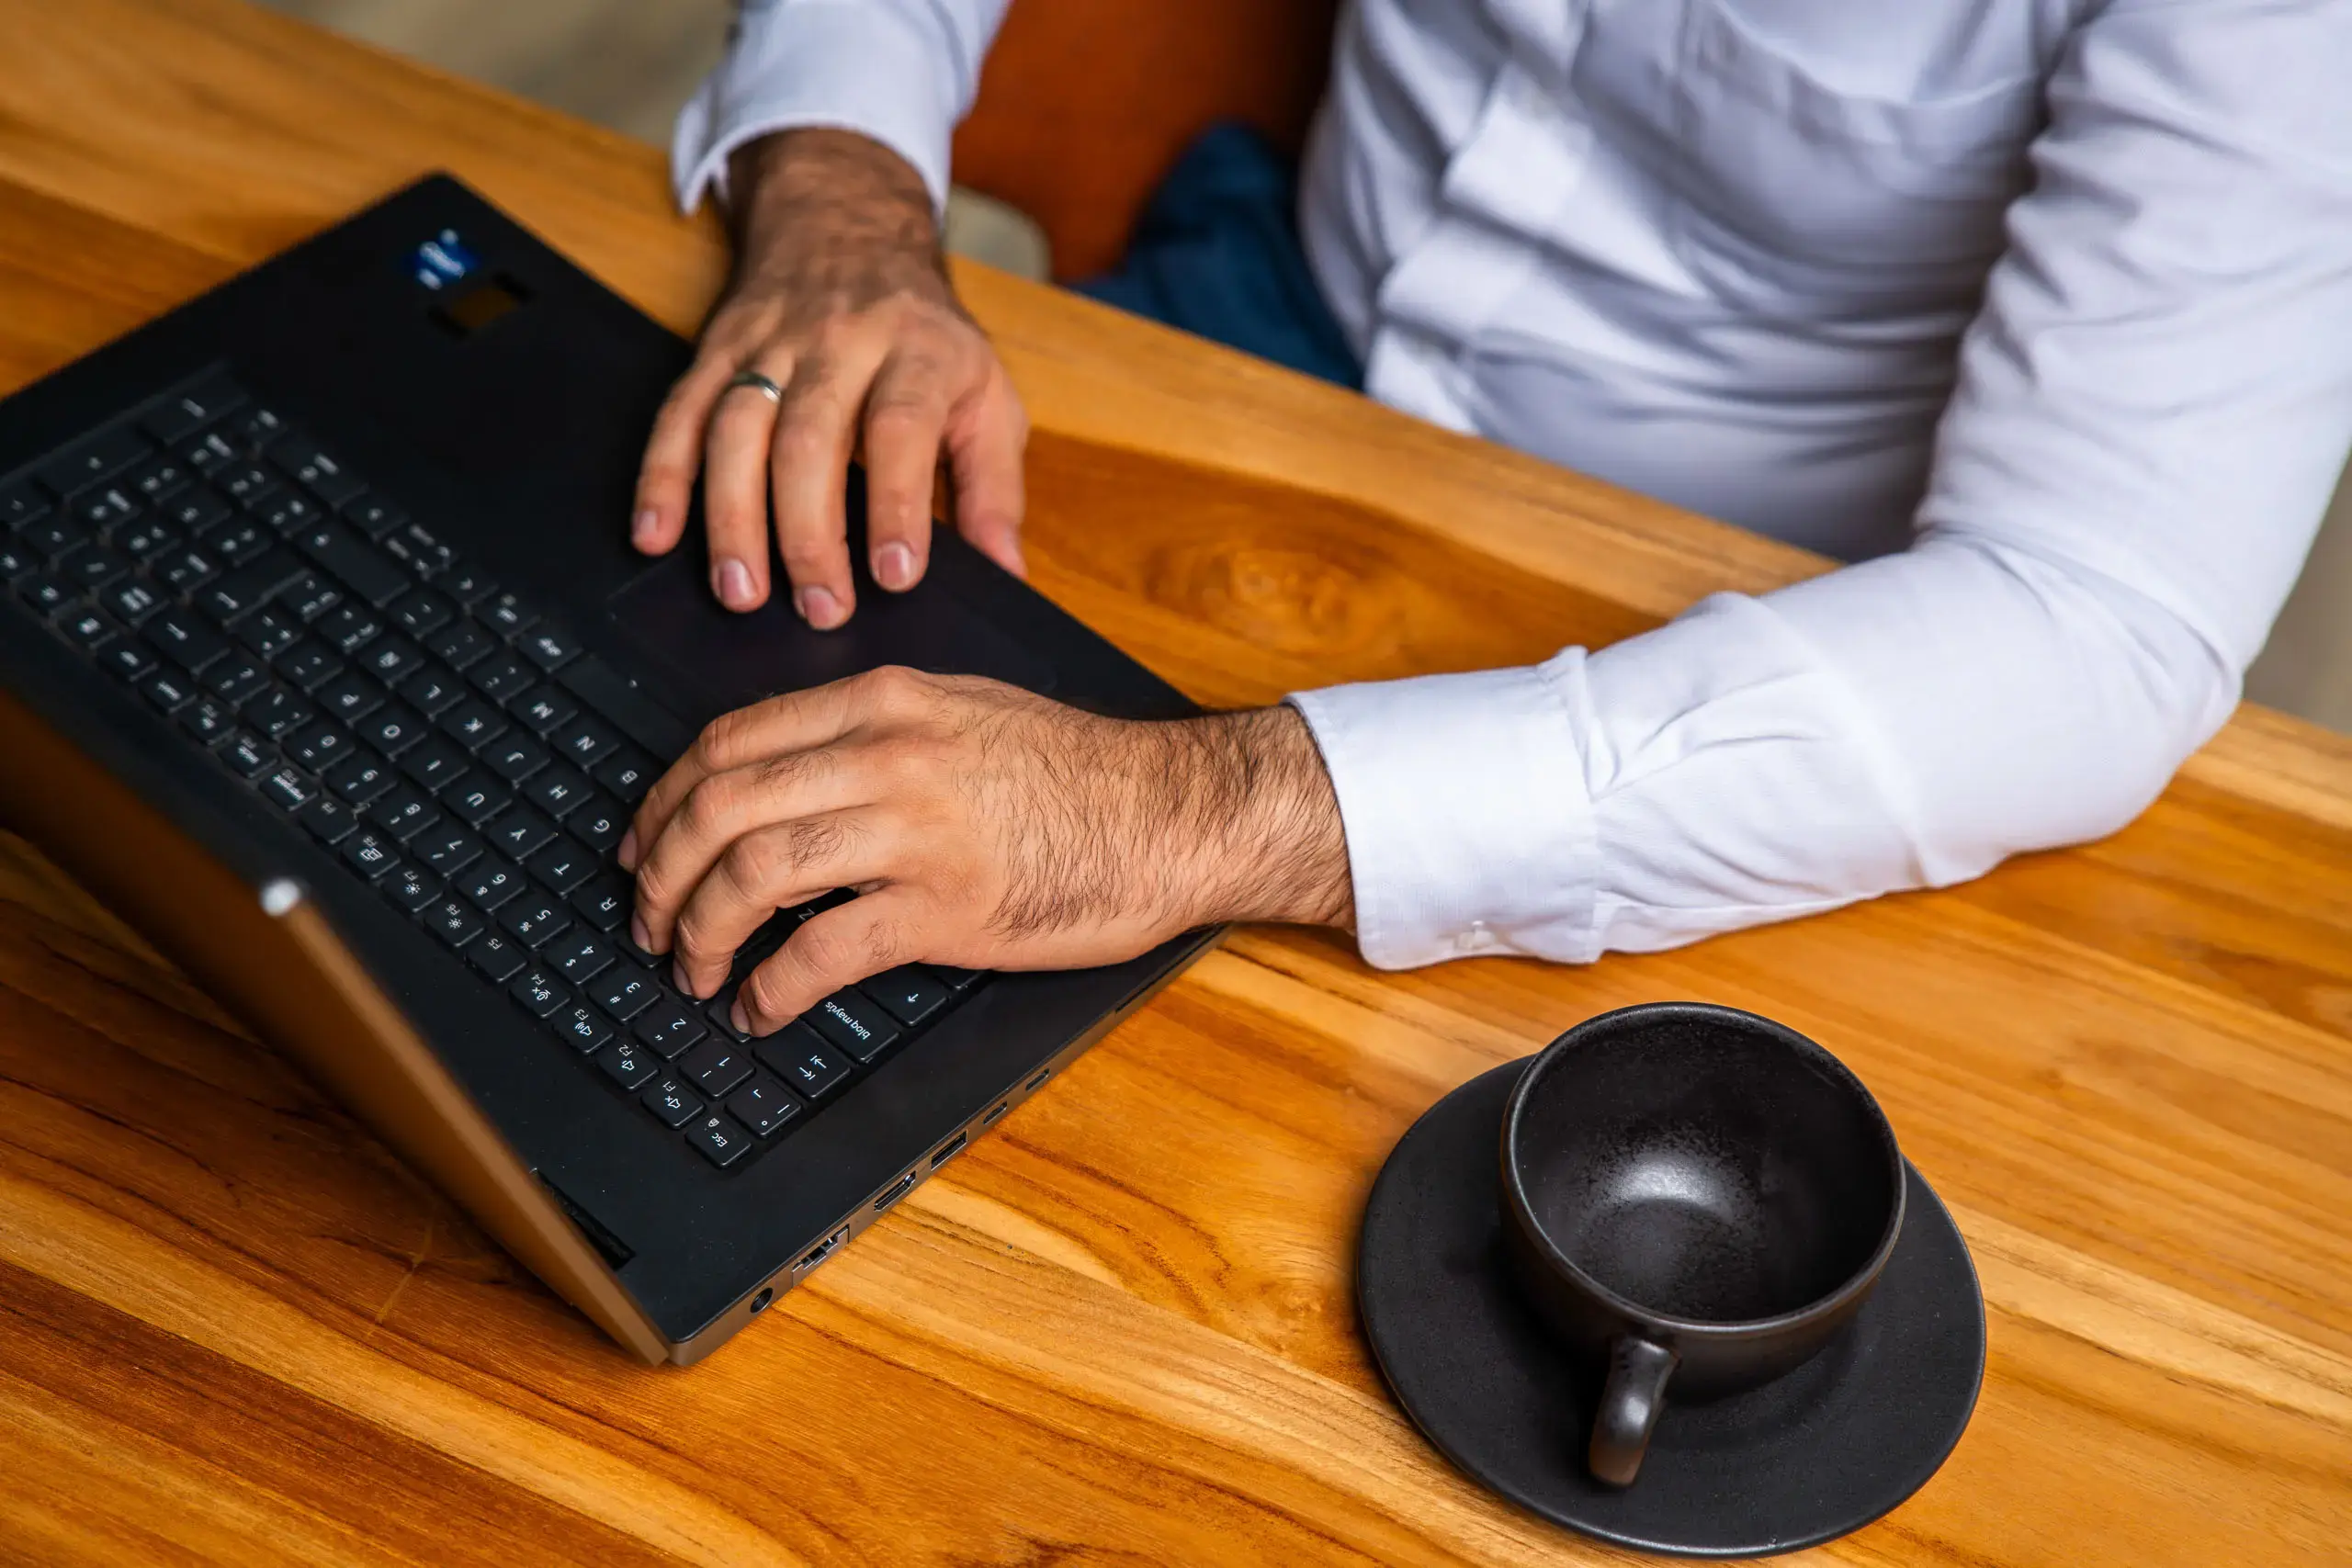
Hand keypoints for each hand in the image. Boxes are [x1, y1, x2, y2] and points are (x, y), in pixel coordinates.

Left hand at [617, 667, 1354, 1035]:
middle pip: (720, 807)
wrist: (1173, 815)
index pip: (729, 742)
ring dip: (700, 932)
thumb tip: (783, 778)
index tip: (644, 846)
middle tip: (650, 922)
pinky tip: (761, 1009)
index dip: (664, 802)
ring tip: (694, 971)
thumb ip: (872, 730)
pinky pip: (822, 951)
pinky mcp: (946, 908)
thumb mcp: (963, 712)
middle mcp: (887, 754)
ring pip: (753, 874)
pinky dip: (772, 989)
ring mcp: (915, 830)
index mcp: (883, 701)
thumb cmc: (1078, 772)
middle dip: (661, 875)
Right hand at [632, 129, 1027, 625]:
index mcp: (917, 352)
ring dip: (732, 515)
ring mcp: (769, 344)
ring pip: (738, 427)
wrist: (847, 229)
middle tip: (820, 607)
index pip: (901, 426)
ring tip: (741, 591)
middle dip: (809, 532)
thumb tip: (1006, 572)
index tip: (895, 575)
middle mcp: (839, 342)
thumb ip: (995, 486)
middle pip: (810, 436)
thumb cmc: (927, 338)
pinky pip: (680, 413)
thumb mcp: (987, 395)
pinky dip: (662, 476)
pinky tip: (656, 534)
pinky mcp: (716, 351)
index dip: (896, 503)